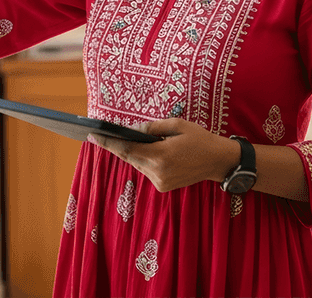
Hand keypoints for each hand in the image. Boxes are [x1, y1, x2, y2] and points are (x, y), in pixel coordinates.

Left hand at [87, 118, 237, 192]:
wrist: (218, 161)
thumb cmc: (200, 139)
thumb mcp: (177, 125)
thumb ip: (152, 127)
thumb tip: (132, 130)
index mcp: (160, 156)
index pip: (127, 149)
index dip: (108, 143)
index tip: (93, 135)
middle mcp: (157, 172)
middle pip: (129, 158)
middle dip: (116, 146)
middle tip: (99, 135)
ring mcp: (160, 182)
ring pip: (137, 165)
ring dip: (131, 153)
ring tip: (120, 140)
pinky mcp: (163, 186)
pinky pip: (146, 170)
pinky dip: (143, 160)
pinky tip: (144, 151)